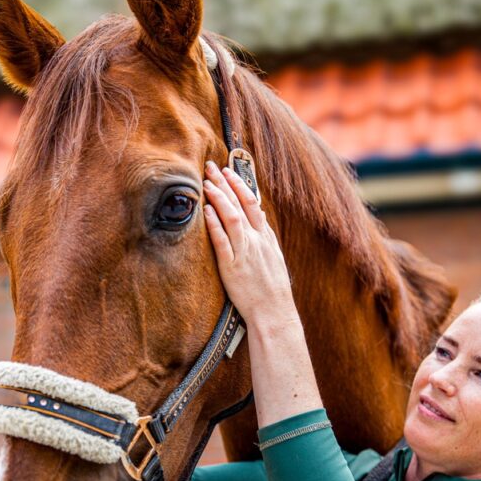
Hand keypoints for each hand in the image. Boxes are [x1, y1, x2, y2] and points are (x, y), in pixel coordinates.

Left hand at [202, 160, 296, 326]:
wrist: (274, 314)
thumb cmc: (272, 291)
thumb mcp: (273, 259)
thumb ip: (265, 238)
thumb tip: (258, 217)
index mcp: (266, 239)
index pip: (253, 204)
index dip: (239, 185)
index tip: (227, 171)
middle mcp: (257, 242)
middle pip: (241, 205)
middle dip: (225, 183)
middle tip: (211, 166)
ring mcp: (245, 254)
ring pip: (232, 218)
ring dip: (219, 198)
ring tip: (206, 182)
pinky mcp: (233, 268)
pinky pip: (223, 242)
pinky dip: (215, 225)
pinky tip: (206, 211)